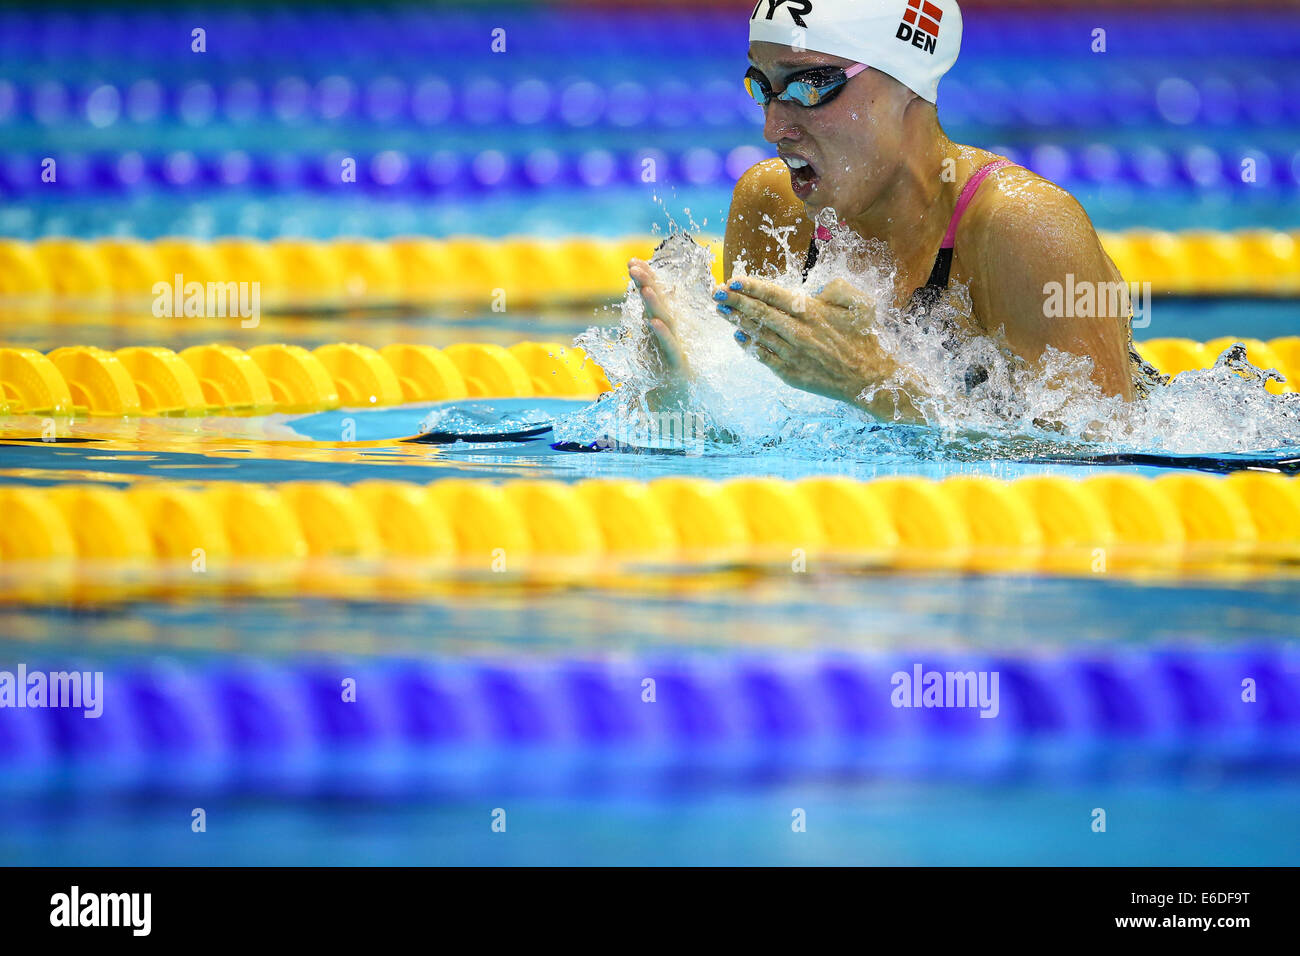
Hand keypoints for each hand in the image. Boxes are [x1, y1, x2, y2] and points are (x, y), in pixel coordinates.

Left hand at [629, 258, 693, 404]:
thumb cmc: (664, 381)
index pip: (653, 301)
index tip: (632, 261)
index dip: (645, 280)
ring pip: (665, 324)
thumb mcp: (652, 351)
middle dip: (648, 284)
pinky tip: (655, 322)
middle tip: (635, 265)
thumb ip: (648, 328)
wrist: (679, 413)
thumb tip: (643, 305)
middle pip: (659, 306)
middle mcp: (671, 337)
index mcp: (664, 331)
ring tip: (645, 286)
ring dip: (655, 305)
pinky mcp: (677, 369)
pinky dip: (663, 336)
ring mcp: (675, 352)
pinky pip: (669, 350)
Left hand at [713, 276, 899, 408]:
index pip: (775, 295)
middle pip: (760, 312)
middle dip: (735, 301)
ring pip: (759, 334)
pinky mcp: (791, 373)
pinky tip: (738, 336)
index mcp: (814, 312)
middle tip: (716, 292)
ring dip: (737, 321)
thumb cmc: (865, 338)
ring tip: (720, 310)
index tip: (733, 280)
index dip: (751, 287)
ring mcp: (793, 354)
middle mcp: (800, 332)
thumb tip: (816, 288)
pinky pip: (765, 357)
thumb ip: (837, 288)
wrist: (870, 378)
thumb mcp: (860, 304)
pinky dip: (750, 346)